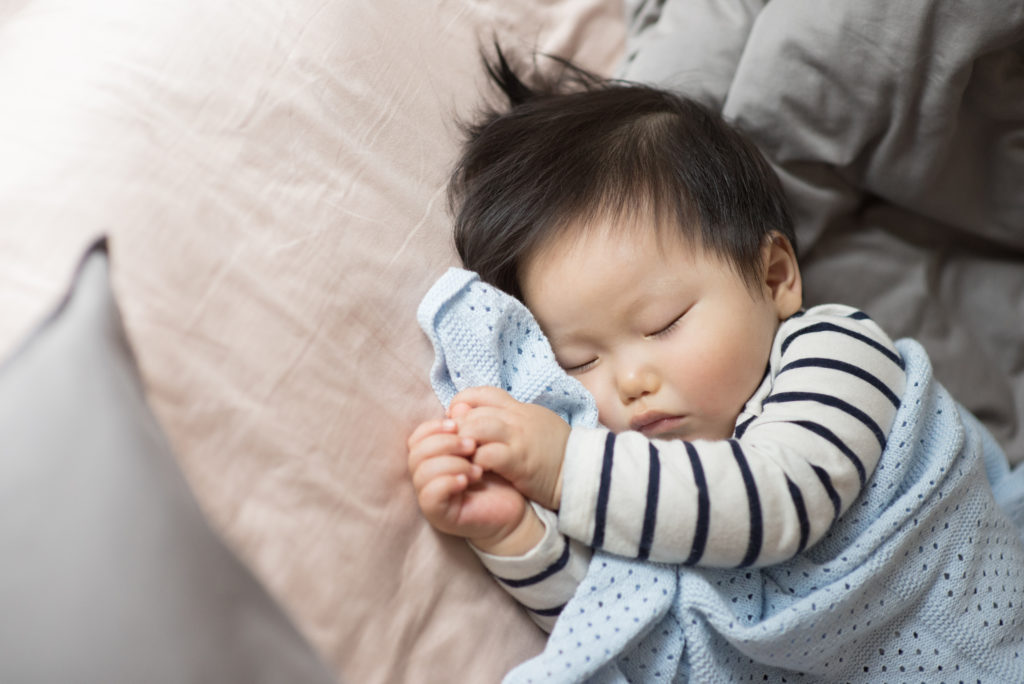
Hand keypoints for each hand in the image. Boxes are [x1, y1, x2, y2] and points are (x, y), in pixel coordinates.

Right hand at [407, 415, 543, 555]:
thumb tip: (458, 407)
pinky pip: (429, 496)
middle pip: (416, 452)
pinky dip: (448, 482)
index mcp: (433, 457)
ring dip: (451, 463)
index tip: (456, 424)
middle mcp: (426, 476)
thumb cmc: (500, 476)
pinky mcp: (438, 515)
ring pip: (421, 472)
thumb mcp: (484, 444)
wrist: (518, 508)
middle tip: (472, 445)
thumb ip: (470, 425)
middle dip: (445, 443)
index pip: (417, 437)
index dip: (433, 427)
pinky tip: (468, 480)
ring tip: (477, 468)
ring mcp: (430, 497)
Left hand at [450, 386, 570, 510]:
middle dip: (456, 427)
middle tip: (451, 444)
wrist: (583, 472)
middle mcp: (517, 419)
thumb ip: (508, 418)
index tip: (456, 419)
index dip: (463, 402)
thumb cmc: (556, 451)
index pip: (483, 393)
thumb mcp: (534, 425)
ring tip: (461, 457)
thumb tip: (475, 414)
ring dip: (463, 442)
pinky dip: (476, 461)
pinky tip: (475, 470)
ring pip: (477, 428)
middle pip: (473, 411)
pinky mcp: (519, 461)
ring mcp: (518, 439)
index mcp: (520, 408)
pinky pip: (488, 455)